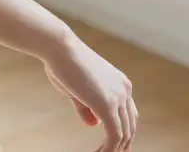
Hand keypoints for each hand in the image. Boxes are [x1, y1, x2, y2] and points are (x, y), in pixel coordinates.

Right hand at [44, 35, 137, 150]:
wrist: (58, 47)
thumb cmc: (62, 62)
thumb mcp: (75, 89)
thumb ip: (86, 107)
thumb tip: (93, 125)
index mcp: (119, 83)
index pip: (128, 113)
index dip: (122, 130)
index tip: (112, 143)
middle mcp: (124, 89)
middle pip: (130, 125)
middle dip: (121, 143)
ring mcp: (118, 97)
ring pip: (124, 133)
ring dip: (114, 149)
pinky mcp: (107, 105)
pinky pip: (114, 135)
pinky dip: (108, 148)